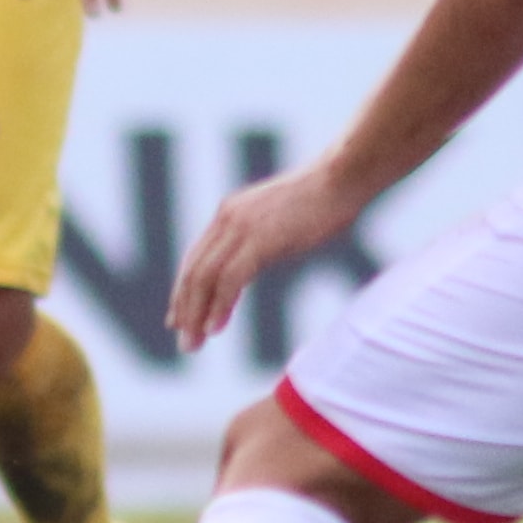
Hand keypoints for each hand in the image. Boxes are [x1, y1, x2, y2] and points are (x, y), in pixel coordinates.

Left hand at [168, 163, 364, 353]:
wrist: (343, 178)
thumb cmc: (323, 201)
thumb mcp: (280, 220)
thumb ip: (261, 240)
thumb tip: (256, 261)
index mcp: (229, 212)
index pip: (196, 258)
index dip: (184, 290)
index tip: (180, 318)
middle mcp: (227, 218)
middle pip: (194, 270)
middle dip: (185, 308)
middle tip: (183, 339)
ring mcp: (241, 227)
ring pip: (205, 277)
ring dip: (197, 314)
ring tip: (194, 343)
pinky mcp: (259, 240)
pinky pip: (229, 279)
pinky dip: (219, 306)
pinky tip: (215, 329)